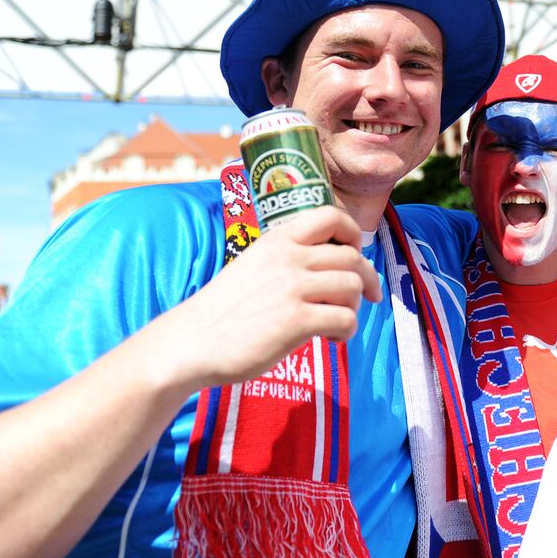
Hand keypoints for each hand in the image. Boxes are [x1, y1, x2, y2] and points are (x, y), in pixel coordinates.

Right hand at [148, 206, 381, 392]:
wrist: (192, 341)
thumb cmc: (224, 309)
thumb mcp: (253, 264)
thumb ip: (287, 257)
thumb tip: (332, 263)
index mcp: (277, 240)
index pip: (331, 216)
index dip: (353, 232)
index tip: (357, 252)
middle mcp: (288, 258)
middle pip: (351, 257)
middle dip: (364, 278)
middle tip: (364, 297)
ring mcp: (293, 288)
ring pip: (353, 286)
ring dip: (354, 306)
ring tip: (337, 320)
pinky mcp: (296, 321)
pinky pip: (346, 319)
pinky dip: (347, 331)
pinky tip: (332, 337)